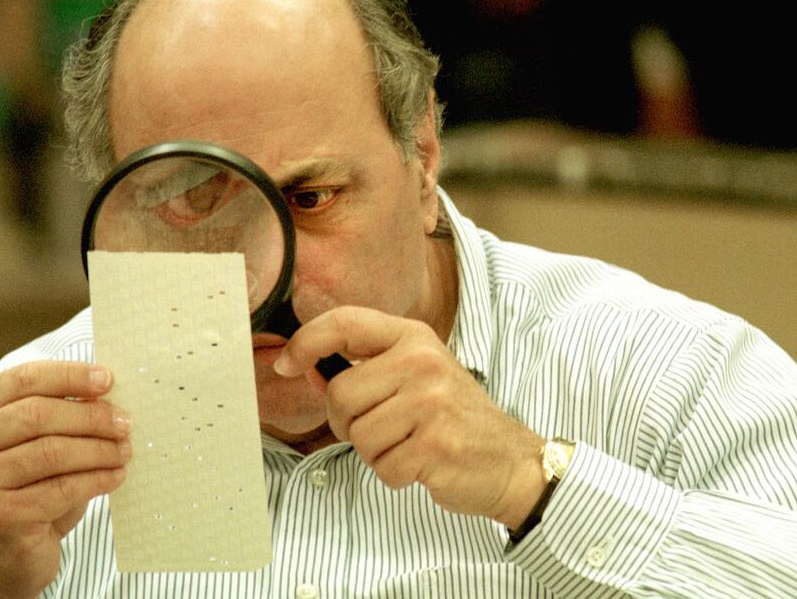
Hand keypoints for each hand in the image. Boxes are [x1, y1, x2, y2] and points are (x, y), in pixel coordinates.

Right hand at [0, 362, 131, 598]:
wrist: (2, 552)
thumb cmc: (29, 485)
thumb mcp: (38, 441)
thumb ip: (61, 412)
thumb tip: (109, 393)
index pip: (24, 379)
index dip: (70, 375)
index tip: (107, 379)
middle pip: (39, 414)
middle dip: (91, 416)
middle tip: (125, 423)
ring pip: (53, 452)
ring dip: (100, 450)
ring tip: (125, 451)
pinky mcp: (3, 515)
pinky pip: (63, 488)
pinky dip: (98, 479)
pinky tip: (116, 476)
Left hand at [274, 306, 546, 527]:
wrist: (510, 461)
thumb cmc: (454, 418)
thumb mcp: (415, 375)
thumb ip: (364, 367)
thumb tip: (304, 364)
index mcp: (414, 337)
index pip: (344, 322)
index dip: (306, 341)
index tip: (286, 363)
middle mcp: (422, 362)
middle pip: (340, 394)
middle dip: (348, 422)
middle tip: (384, 428)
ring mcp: (430, 402)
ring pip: (358, 435)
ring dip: (375, 452)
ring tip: (409, 444)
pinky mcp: (434, 445)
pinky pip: (380, 467)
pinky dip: (394, 475)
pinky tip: (421, 463)